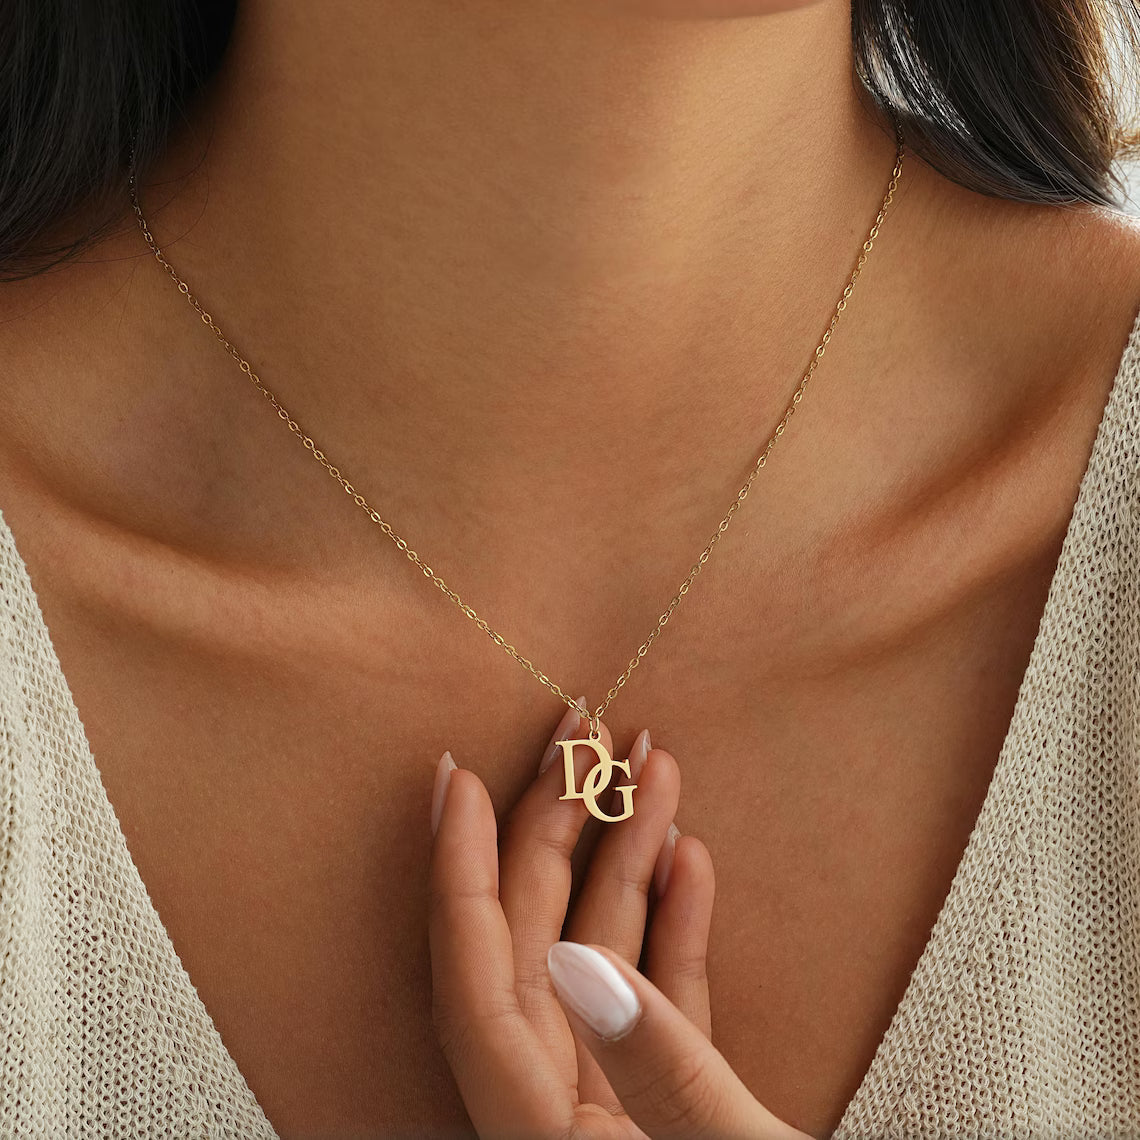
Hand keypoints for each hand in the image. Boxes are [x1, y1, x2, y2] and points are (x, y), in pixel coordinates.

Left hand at [427, 703, 808, 1139]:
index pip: (474, 980)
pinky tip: (689, 859)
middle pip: (536, 943)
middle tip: (586, 736)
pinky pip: (663, 996)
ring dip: (633, 856)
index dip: (457, 871)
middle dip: (560, 828)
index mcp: (543, 1139)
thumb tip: (576, 962)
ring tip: (659, 768)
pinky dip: (676, 925)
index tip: (454, 776)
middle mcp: (563, 1115)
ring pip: (606, 955)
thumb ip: (660, 1070)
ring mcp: (618, 1106)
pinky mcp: (675, 1102)